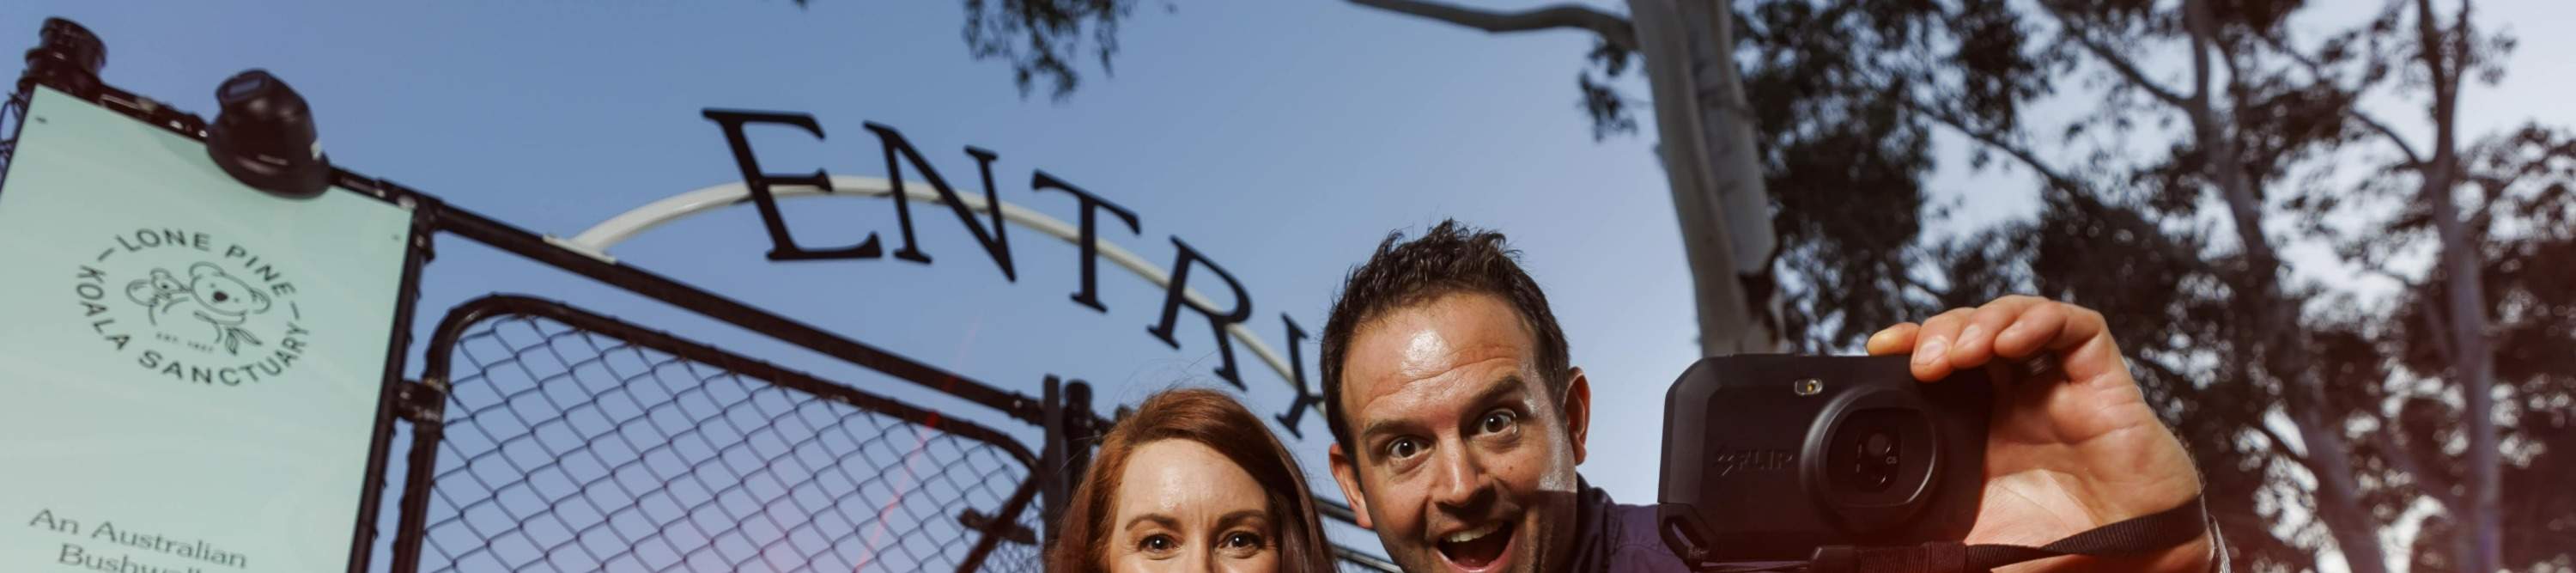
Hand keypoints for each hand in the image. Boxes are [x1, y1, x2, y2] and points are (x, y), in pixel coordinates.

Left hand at [1868, 295, 2209, 572]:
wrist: (2136, 563)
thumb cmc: (2061, 550)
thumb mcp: (1973, 543)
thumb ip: (1927, 541)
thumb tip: (1873, 555)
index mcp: (1983, 426)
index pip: (1941, 361)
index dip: (1911, 343)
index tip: (1880, 348)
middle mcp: (2020, 398)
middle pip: (1973, 330)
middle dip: (1942, 330)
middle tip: (1922, 361)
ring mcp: (2061, 386)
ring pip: (2018, 317)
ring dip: (1984, 321)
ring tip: (1962, 352)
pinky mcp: (2105, 382)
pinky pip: (2078, 327)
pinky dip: (2041, 321)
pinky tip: (2011, 341)